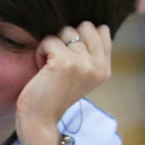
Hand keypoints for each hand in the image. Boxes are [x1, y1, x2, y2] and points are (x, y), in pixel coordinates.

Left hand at [15, 22, 111, 144]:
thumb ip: (88, 54)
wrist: (40, 120)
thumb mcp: (80, 75)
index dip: (81, 36)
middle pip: (84, 26)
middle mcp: (98, 66)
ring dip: (52, 45)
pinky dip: (40, 51)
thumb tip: (88, 24)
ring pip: (65, 31)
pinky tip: (41, 69)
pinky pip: (49, 40)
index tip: (69, 55)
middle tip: (58, 60)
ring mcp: (84, 64)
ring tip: (49, 66)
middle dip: (66, 37)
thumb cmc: (53, 95)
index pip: (101, 30)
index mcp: (105, 68)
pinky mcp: (65, 62)